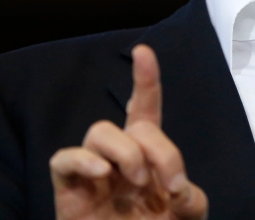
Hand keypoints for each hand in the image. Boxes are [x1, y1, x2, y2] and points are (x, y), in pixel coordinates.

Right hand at [50, 45, 208, 218]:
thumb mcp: (188, 216)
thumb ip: (191, 197)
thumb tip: (176, 188)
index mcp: (147, 159)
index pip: (145, 111)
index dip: (145, 80)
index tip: (144, 51)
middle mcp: (118, 161)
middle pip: (131, 123)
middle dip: (159, 148)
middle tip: (169, 185)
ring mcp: (92, 176)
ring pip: (99, 130)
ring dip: (126, 151)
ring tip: (137, 183)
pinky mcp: (69, 193)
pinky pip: (64, 159)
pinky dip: (84, 160)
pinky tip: (104, 175)